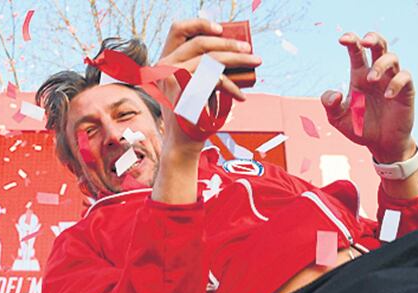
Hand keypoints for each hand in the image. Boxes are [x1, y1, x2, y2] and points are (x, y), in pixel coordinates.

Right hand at [154, 19, 261, 147]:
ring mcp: (172, 78)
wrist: (183, 143)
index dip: (200, 24)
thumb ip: (198, 68)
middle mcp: (164, 67)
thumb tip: (229, 48)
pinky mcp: (185, 91)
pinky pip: (215, 80)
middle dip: (229, 44)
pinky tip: (241, 95)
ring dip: (238, 60)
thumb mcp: (191, 86)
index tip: (221, 29)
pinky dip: (232, 87)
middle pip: (201, 42)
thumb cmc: (191, 115)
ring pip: (211, 59)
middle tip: (249, 49)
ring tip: (254, 62)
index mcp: (163, 62)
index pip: (178, 29)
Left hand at [320, 32, 415, 162]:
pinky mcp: (405, 92)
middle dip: (373, 38)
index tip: (342, 39)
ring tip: (370, 79)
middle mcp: (376, 74)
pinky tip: (387, 96)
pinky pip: (404, 78)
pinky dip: (396, 83)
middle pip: (378, 46)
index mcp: (359, 76)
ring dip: (381, 64)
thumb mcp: (337, 119)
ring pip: (392, 58)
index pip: (356, 52)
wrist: (379, 145)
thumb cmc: (359, 128)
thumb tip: (335, 93)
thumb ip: (329, 105)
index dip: (351, 41)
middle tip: (365, 41)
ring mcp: (391, 81)